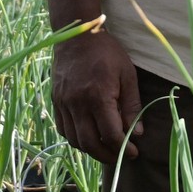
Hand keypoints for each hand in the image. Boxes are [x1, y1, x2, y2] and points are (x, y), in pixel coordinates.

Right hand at [52, 29, 143, 162]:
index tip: (133, 152)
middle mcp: (78, 104)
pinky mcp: (56, 101)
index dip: (123, 148)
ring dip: (91, 150)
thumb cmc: (106, 52)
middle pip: (90, 143)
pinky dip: (76, 139)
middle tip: (120, 157)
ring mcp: (64, 103)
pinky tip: (88, 137)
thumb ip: (132, 105)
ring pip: (75, 140)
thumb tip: (136, 132)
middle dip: (107, 156)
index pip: (111, 135)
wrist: (76, 35)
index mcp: (98, 97)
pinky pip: (63, 129)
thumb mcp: (127, 74)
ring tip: (105, 150)